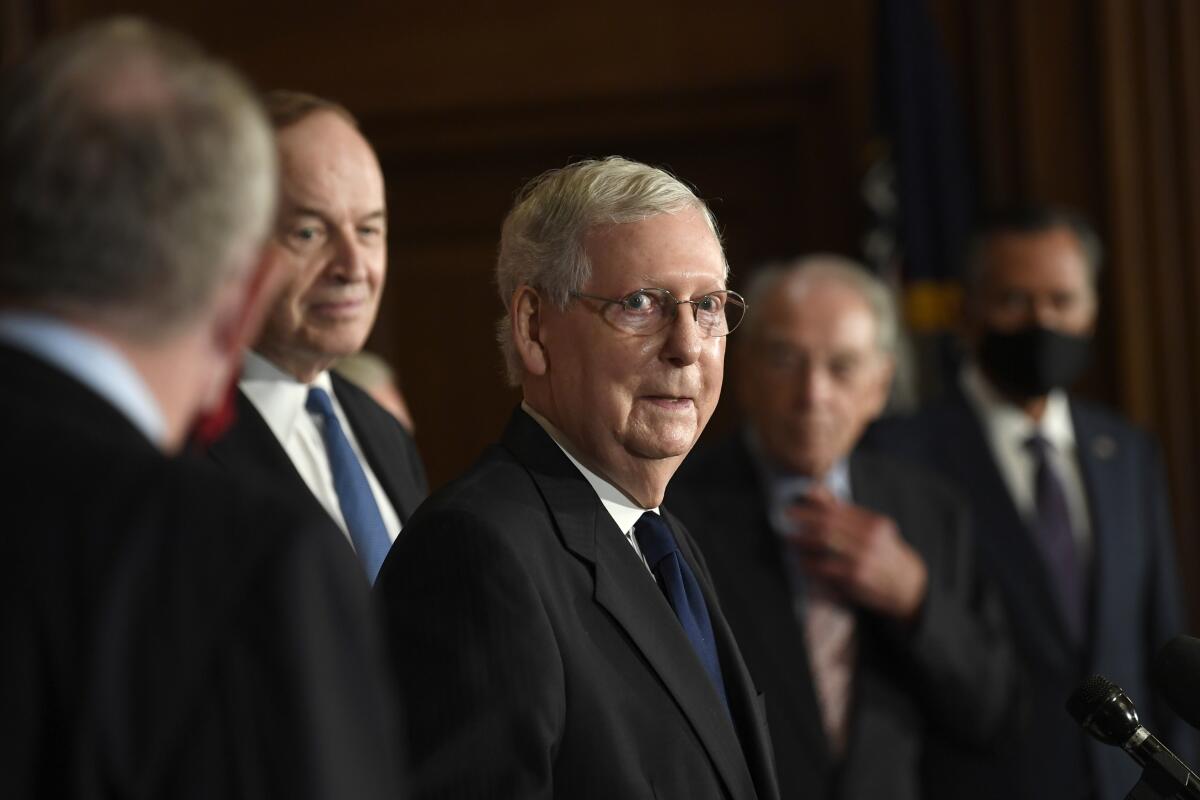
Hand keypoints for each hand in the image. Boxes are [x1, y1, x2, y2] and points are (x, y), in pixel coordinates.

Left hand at [786, 487, 928, 623]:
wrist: (909, 586)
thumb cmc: (884, 554)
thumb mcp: (873, 530)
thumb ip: (845, 513)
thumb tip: (814, 491)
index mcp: (874, 522)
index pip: (836, 510)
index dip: (810, 507)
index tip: (792, 506)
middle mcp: (870, 538)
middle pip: (828, 525)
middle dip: (802, 521)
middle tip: (784, 520)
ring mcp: (863, 558)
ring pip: (824, 544)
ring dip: (802, 541)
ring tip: (790, 540)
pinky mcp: (856, 578)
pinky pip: (826, 568)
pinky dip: (810, 564)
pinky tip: (802, 563)